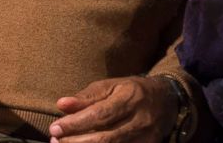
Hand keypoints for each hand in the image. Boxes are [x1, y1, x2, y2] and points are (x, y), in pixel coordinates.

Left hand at [49, 77, 176, 142]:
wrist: (166, 101)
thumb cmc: (132, 91)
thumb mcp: (112, 86)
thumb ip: (87, 97)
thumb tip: (61, 104)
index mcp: (130, 97)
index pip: (100, 114)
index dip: (76, 123)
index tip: (55, 127)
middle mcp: (139, 119)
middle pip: (105, 138)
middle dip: (76, 142)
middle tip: (55, 140)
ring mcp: (145, 137)